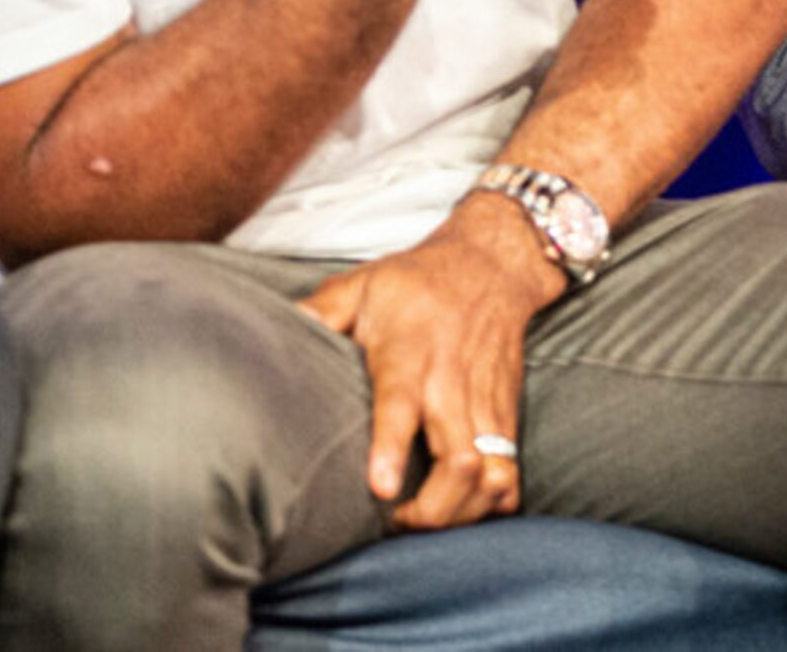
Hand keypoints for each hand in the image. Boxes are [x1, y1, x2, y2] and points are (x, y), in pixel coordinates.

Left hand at [301, 197, 565, 529]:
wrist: (492, 264)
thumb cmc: (417, 281)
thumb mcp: (361, 284)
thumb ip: (319, 312)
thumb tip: (275, 330)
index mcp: (410, 354)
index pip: (402, 406)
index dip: (391, 450)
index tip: (382, 490)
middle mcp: (452, 385)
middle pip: (460, 462)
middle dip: (432, 510)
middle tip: (396, 522)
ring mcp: (485, 403)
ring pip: (492, 476)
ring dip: (464, 513)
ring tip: (427, 521)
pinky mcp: (506, 414)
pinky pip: (510, 473)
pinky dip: (493, 503)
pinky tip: (464, 510)